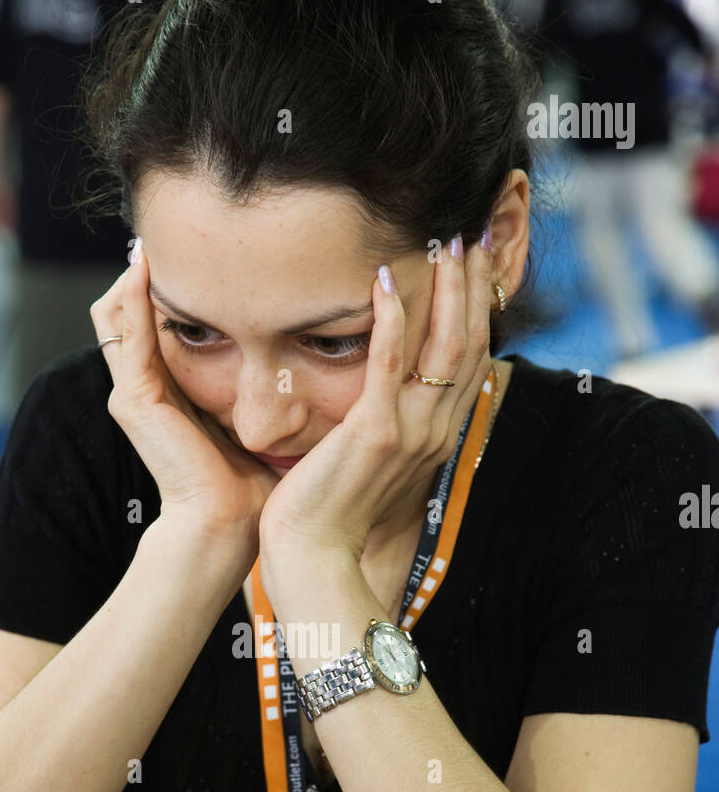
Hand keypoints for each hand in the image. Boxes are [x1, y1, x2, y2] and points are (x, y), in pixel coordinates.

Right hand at [90, 245, 278, 550]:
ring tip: (152, 233)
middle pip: (125, 310)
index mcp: (167, 396)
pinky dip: (134, 295)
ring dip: (132, 272)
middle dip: (142, 269)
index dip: (166, 285)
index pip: (153, 325)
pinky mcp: (134, 398)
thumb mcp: (254, 424)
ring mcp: (132, 392)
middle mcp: (141, 389)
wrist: (228, 526)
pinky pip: (126, 332)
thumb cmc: (249, 487)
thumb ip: (260, 391)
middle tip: (169, 226)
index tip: (197, 248)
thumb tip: (303, 358)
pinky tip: (146, 264)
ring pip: (115, 312)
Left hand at [258, 236, 494, 562]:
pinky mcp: (373, 432)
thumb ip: (389, 426)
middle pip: (468, 345)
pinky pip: (387, 364)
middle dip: (473, 287)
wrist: (315, 556)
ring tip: (445, 241)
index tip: (476, 267)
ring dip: (446, 289)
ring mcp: (408, 432)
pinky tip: (384, 280)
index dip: (478, 311)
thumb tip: (388, 399)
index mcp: (436, 438)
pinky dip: (390, 320)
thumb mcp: (373, 465)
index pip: (471, 362)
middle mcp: (433, 432)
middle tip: (473, 235)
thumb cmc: (333, 513)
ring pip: (443, 347)